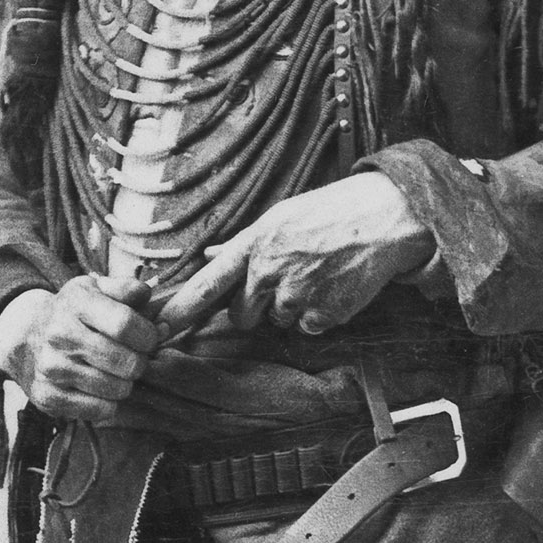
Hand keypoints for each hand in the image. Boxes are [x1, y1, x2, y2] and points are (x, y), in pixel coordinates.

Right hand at [0, 274, 159, 421]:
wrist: (25, 337)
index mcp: (76, 302)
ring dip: (125, 384)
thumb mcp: (98, 290)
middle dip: (139, 362)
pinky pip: (100, 410)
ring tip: (113, 372)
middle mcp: (60, 335)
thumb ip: (130, 292)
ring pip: (118, 389)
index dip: (148, 336)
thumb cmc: (74, 314)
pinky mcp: (47, 396)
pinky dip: (108, 403)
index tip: (148, 339)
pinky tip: (99, 389)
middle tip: (131, 357)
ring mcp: (52, 368)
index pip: (125, 325)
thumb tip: (159, 313)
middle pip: (127, 362)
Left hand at [180, 176, 436, 338]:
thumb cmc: (332, 212)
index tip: (157, 330)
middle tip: (286, 280)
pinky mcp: (323, 314)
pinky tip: (335, 287)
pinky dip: (320, 315)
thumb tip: (209, 255)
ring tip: (319, 275)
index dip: (179, 311)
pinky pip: (308, 328)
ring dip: (293, 308)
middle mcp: (269, 270)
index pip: (205, 285)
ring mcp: (296, 294)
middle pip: (241, 314)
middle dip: (256, 306)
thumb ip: (244, 244)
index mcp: (254, 243)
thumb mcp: (281, 217)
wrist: (384, 217)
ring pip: (278, 321)